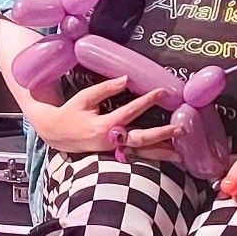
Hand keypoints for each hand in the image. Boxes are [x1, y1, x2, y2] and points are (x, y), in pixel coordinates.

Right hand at [30, 76, 169, 155]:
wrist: (56, 134)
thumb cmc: (70, 113)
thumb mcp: (84, 97)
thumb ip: (106, 89)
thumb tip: (126, 78)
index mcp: (103, 125)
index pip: (129, 111)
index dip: (147, 100)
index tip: (162, 91)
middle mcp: (110, 140)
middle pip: (141, 139)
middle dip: (162, 135)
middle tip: (180, 129)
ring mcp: (113, 150)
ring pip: (141, 153)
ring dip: (161, 153)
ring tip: (180, 154)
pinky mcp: (114, 154)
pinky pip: (137, 156)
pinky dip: (152, 157)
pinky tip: (167, 156)